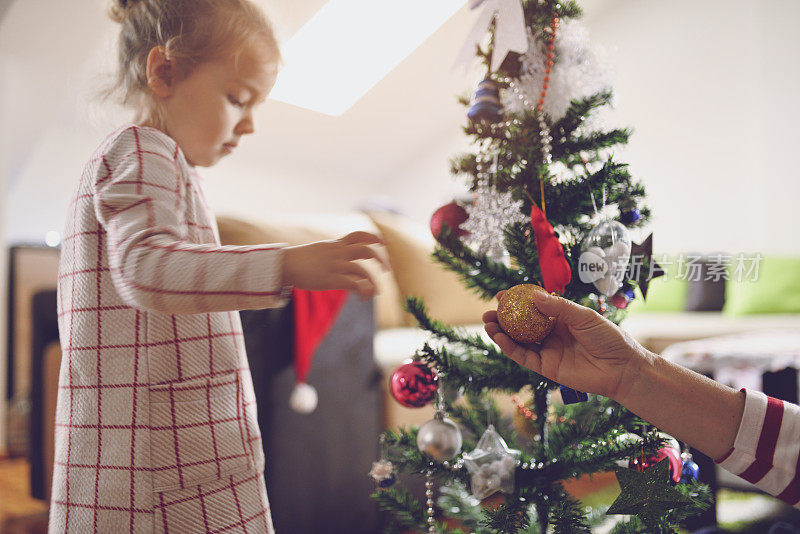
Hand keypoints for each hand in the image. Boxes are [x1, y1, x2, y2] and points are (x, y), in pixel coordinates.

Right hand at [283, 231, 388, 299]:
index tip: (386, 243)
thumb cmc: (299, 261)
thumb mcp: (319, 250)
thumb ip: (334, 253)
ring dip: (374, 282)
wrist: (284, 265)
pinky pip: (355, 284)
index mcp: (336, 244)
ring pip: (364, 270)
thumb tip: (343, 262)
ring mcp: (336, 266)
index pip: (359, 235)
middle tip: (386, 270)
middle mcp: (338, 253)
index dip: (375, 238)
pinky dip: (363, 291)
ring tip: (376, 291)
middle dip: (381, 259)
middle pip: (367, 251)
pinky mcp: (332, 279)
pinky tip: (363, 297)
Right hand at [483, 290, 649, 400]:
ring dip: (501, 334)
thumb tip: (534, 295)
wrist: (623, 368)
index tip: (501, 296)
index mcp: (560, 319)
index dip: (516, 303)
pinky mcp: (547, 368)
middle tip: (488, 312)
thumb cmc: (609, 338)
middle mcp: (550, 334)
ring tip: (488, 324)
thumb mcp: (584, 316)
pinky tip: (500, 339)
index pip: (532, 309)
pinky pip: (524, 357)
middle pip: (520, 326)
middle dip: (502, 319)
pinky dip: (510, 349)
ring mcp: (547, 351)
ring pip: (518, 342)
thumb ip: (558, 307)